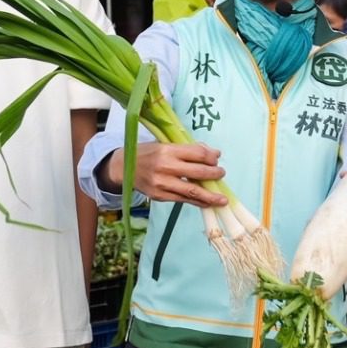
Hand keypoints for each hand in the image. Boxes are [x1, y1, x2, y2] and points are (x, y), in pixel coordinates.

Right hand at [107, 142, 227, 207]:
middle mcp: (165, 167)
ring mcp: (162, 183)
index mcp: (167, 150)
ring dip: (210, 195)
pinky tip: (207, 203)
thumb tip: (212, 154)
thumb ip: (186, 149)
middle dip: (214, 174)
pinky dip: (197, 202)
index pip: (197, 153)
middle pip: (197, 172)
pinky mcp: (159, 196)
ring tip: (222, 199)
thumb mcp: (164, 144)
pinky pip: (183, 200)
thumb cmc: (148, 154)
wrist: (123, 168)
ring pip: (192, 191)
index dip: (211, 156)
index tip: (217, 158)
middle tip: (222, 174)